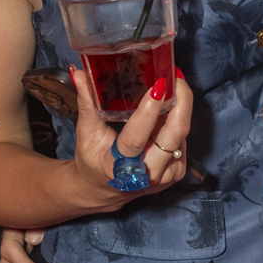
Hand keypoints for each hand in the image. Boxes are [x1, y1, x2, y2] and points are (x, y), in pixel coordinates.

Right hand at [70, 63, 193, 209]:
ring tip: (172, 86)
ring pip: (182, 135)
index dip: (148, 112)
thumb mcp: (86, 133)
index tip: (158, 86)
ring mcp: (166, 175)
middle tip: (176, 77)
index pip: (136, 138)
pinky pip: (182, 140)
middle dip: (181, 103)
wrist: (103, 189)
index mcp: (119, 167)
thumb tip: (79, 73)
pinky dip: (177, 121)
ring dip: (180, 108)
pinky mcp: (178, 171)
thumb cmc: (93, 159)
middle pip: (174, 135)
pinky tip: (171, 107)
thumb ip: (86, 102)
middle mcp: (147, 174)